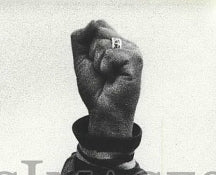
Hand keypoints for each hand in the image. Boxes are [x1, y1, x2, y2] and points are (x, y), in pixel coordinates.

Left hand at [71, 20, 141, 135]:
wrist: (103, 112)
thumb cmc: (96, 90)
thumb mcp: (82, 62)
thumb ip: (81, 40)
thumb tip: (91, 22)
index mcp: (116, 43)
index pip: (97, 25)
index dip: (88, 45)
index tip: (95, 65)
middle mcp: (126, 44)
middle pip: (99, 29)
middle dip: (92, 53)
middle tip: (101, 72)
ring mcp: (132, 50)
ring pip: (103, 42)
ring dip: (98, 63)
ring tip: (107, 76)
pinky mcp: (135, 59)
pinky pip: (110, 54)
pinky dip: (105, 68)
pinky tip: (113, 78)